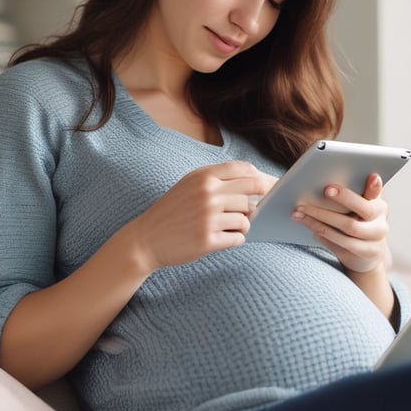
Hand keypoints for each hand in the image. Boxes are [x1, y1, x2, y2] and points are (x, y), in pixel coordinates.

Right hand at [130, 161, 270, 269]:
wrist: (146, 239)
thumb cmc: (172, 211)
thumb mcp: (190, 184)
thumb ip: (217, 179)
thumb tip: (255, 179)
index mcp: (204, 176)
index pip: (245, 170)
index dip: (260, 179)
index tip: (264, 188)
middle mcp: (208, 194)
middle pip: (252, 192)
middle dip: (255, 202)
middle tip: (248, 210)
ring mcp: (208, 218)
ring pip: (246, 218)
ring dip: (243, 225)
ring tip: (228, 227)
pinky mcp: (207, 240)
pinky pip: (238, 238)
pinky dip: (235, 239)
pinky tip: (223, 238)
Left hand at [291, 173, 390, 273]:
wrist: (368, 256)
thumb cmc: (360, 224)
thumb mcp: (362, 208)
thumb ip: (358, 193)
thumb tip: (337, 176)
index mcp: (379, 207)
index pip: (376, 193)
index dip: (373, 186)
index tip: (369, 176)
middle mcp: (380, 224)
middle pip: (363, 209)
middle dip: (344, 198)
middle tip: (325, 189)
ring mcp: (373, 241)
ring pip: (347, 227)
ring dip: (320, 218)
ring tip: (300, 210)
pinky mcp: (361, 254)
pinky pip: (340, 243)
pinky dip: (323, 233)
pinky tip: (309, 225)